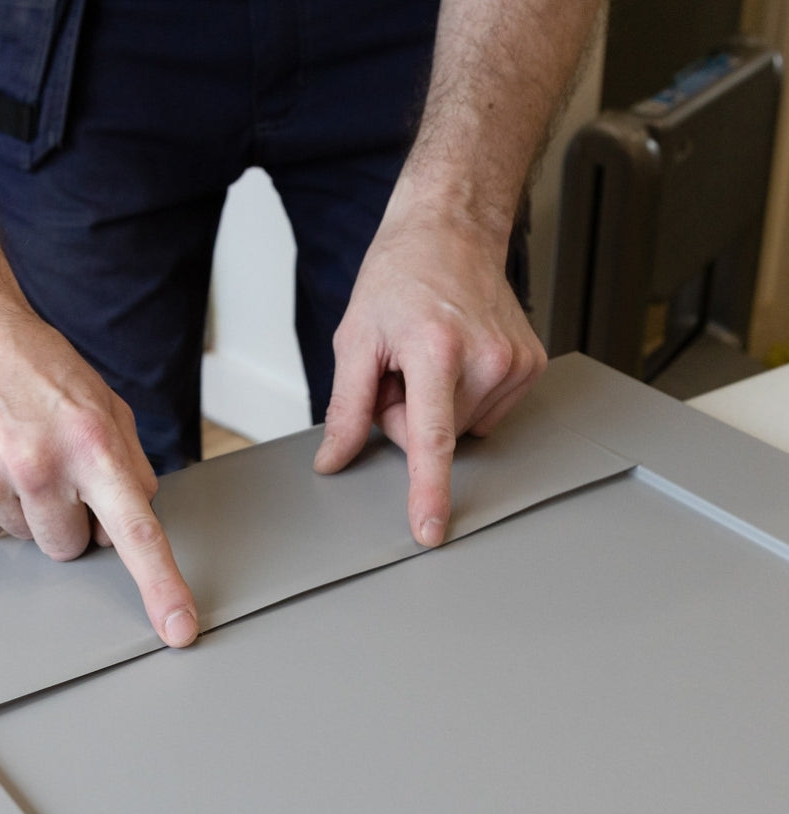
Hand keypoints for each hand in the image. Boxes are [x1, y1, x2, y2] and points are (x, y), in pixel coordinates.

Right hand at [0, 293, 198, 646]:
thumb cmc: (36, 365)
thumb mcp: (105, 403)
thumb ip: (131, 464)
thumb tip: (137, 519)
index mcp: (92, 443)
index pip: (136, 530)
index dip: (161, 585)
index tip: (178, 629)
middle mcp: (39, 465)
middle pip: (73, 547)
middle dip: (72, 518)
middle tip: (55, 468)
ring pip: (29, 541)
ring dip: (30, 510)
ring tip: (16, 452)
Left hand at [314, 196, 545, 546]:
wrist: (451, 231)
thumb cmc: (401, 275)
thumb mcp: (356, 338)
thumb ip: (345, 408)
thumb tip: (334, 460)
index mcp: (436, 349)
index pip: (431, 439)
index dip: (429, 491)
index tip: (432, 529)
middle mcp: (486, 357)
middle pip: (433, 436)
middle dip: (406, 413)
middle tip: (402, 365)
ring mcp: (515, 362)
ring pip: (461, 429)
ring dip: (437, 404)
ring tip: (430, 354)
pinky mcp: (531, 365)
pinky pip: (486, 413)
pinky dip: (463, 396)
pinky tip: (457, 357)